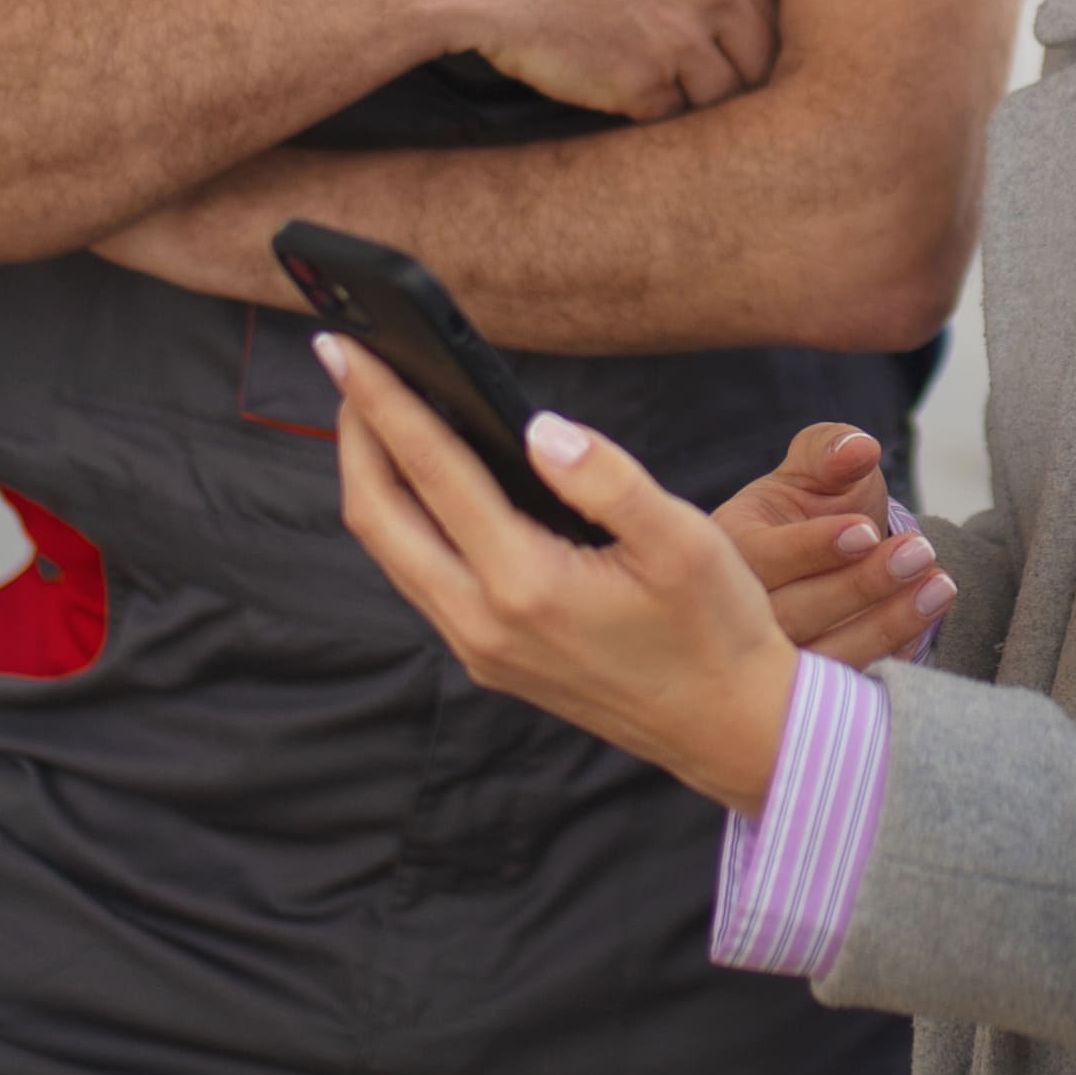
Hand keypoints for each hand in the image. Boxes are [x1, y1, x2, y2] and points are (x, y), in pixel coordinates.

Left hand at [327, 340, 803, 805]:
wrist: (729, 729)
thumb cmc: (716, 630)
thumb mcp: (684, 541)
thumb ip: (607, 478)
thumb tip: (536, 427)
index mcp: (525, 584)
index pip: (430, 470)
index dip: (382, 400)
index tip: (345, 346)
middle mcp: (482, 622)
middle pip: (377, 515)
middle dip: (354, 433)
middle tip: (349, 364)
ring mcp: (478, 648)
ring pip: (390, 552)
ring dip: (373, 478)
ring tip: (377, 412)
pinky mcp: (488, 659)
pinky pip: (420, 578)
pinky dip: (404, 519)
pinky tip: (425, 483)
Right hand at [400, 0, 777, 121]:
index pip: (767, 10)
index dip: (748, 39)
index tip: (731, 55)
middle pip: (757, 59)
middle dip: (735, 76)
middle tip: (705, 88)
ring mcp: (681, 40)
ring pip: (719, 96)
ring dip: (693, 100)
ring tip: (655, 89)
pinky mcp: (643, 84)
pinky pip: (667, 116)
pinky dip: (647, 112)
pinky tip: (616, 92)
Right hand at [715, 426, 950, 667]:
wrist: (833, 557)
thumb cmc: (816, 504)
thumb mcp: (818, 467)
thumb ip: (830, 450)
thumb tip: (858, 449)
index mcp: (724, 550)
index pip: (758, 557)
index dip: (812, 548)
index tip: (866, 530)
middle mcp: (733, 616)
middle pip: (789, 615)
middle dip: (858, 585)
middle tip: (919, 550)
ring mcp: (767, 661)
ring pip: (821, 657)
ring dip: (887, 623)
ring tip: (939, 584)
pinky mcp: (805, 690)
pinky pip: (846, 688)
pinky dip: (892, 653)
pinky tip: (928, 617)